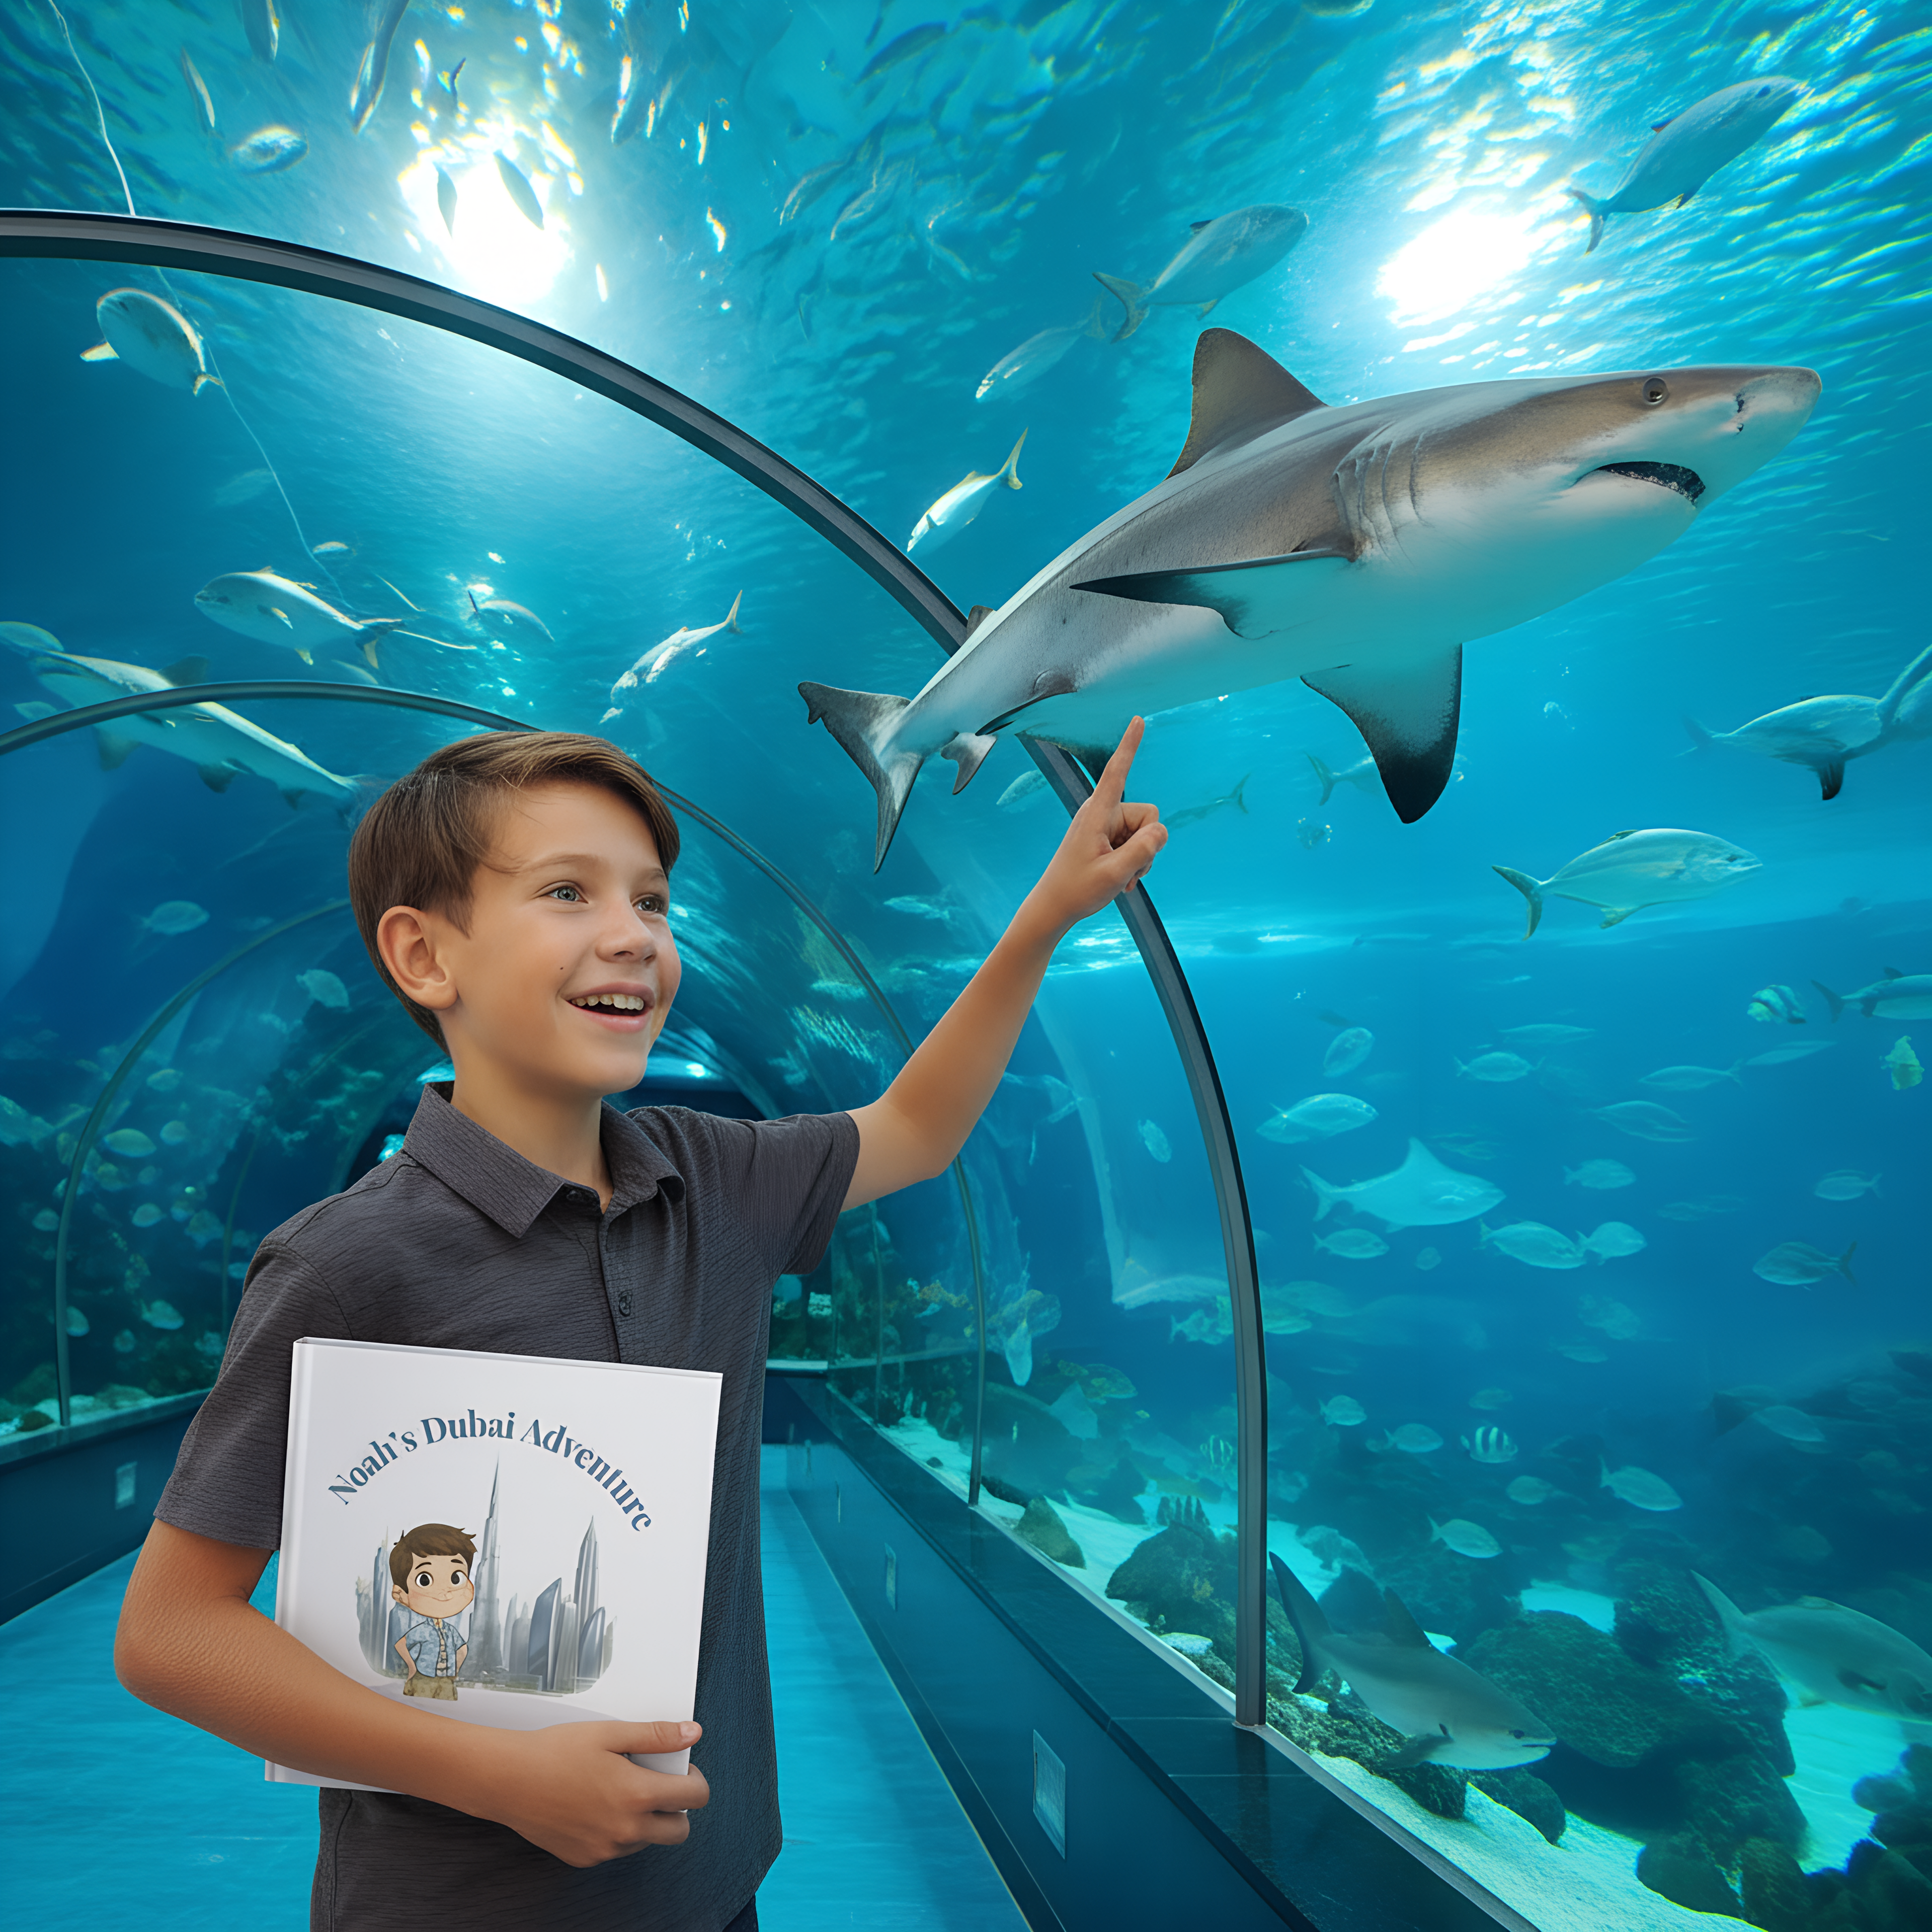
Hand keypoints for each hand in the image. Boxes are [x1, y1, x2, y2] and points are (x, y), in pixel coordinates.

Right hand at [474, 1719, 708, 1866]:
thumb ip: (656, 1735)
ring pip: (647, 1840)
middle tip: (657, 1782)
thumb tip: (692, 1733)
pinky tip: (596, 1805)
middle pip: (679, 1831)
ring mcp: (605, 1849)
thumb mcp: (611, 1733)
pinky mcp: (586, 1859)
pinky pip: (617, 1848)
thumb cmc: (556, 1752)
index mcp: (637, 1795)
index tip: (682, 1768)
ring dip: (646, 1819)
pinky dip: (618, 1830)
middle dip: (677, 1807)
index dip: (695, 1780)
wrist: (509, 1780)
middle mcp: (625, 1829)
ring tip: (619, 1789)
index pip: (694, 1798)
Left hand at [1023, 718, 1166, 934]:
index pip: (1117, 772)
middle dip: (1147, 845)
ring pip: (1145, 833)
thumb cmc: (1078, 889)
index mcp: (1097, 813)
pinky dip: (1134, 862)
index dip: (1129, 746)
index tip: (1137, 720)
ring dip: (1139, 858)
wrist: (1055, 907)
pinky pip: (1136, 843)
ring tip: (1120, 876)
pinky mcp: (1107, 838)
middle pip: (1148, 817)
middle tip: (1126, 870)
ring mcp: (1105, 826)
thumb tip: (1161, 831)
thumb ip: (1143, 850)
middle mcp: (1102, 813)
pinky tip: (1120, 879)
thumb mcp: (1115, 873)